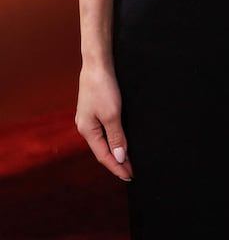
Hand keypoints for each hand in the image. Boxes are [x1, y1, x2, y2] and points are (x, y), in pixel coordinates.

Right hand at [76, 62, 132, 180]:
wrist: (97, 63)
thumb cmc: (103, 87)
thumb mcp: (112, 114)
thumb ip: (116, 137)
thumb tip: (119, 159)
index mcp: (87, 131)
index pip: (104, 156)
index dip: (117, 168)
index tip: (130, 176)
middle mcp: (85, 127)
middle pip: (102, 150)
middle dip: (116, 162)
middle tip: (131, 173)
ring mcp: (89, 118)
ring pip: (103, 141)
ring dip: (115, 151)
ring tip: (127, 161)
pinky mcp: (94, 109)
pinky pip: (104, 131)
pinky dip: (113, 139)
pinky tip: (120, 141)